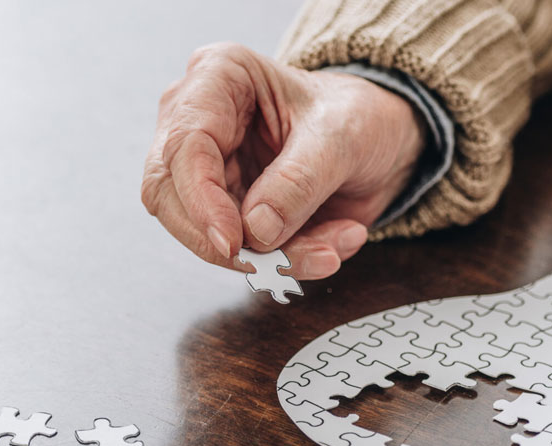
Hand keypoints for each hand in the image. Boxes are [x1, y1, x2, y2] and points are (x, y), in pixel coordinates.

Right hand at [142, 43, 425, 278]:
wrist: (381, 139)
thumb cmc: (357, 115)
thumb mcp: (341, 137)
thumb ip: (299, 181)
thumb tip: (255, 229)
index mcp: (218, 76)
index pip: (184, 145)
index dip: (201, 201)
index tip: (233, 242)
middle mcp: (199, 120)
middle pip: (170, 195)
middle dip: (225, 240)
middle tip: (276, 264)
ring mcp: (208, 169)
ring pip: (204, 233)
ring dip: (269, 257)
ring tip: (329, 251)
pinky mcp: (226, 208)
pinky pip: (241, 251)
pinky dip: (287, 260)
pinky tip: (331, 245)